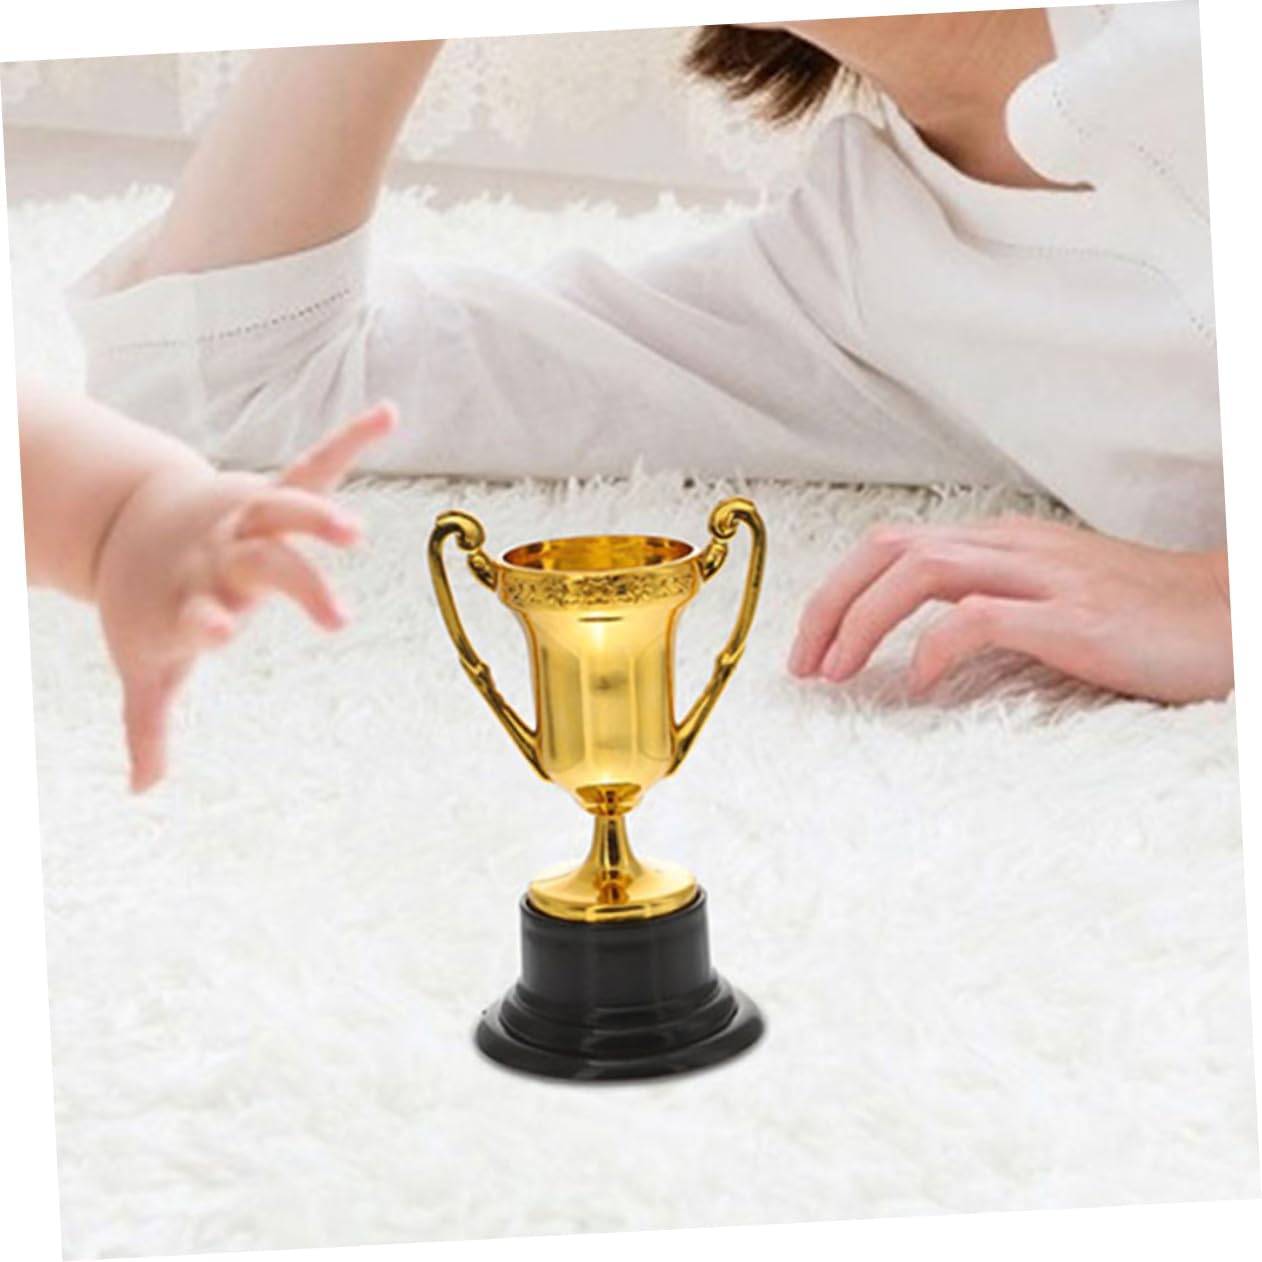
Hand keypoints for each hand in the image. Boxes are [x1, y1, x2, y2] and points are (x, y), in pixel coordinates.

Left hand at [94, 403, 396, 790]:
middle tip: (338, 620)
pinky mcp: (268, 497)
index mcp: (188, 599)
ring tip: (355, 532)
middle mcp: (220, 557)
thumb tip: (143, 792)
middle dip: (300, 586)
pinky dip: (350, 440)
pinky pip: (316, 466)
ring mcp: (245, 522)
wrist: (126, 526)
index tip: (213, 630)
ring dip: (320, 518)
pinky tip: (390, 413)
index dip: (203, 621)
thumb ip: (149, 724)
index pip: (197, 612)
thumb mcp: (145, 665)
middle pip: (263, 566)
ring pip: (286, 512)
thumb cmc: (147, 606)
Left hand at [788, 515, 1232, 703]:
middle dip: (829, 603)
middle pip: (889, 549)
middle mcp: (1011, 547)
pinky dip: (934, 647)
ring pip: (921, 571)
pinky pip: (981, 617)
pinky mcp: (1072, 616)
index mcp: (999, 542)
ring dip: (862, 621)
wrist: (1230, 615)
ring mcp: (1042, 576)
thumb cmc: (1139, 615)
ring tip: (837, 673)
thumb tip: (919, 640)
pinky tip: (916, 684)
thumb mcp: (1047, 597)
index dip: (837, 591)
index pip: (893, 546)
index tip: (811, 646)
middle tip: (803, 665)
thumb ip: (986, 602)